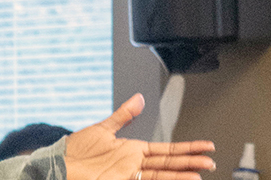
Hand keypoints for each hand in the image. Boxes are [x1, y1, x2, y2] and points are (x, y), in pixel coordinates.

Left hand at [64, 94, 215, 179]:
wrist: (60, 164)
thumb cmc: (76, 149)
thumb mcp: (102, 128)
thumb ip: (123, 115)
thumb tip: (139, 98)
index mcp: (132, 150)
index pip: (166, 150)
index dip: (187, 148)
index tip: (205, 147)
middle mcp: (134, 164)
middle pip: (169, 164)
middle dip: (190, 163)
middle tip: (211, 163)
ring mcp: (128, 175)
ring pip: (161, 176)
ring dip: (180, 175)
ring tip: (199, 175)